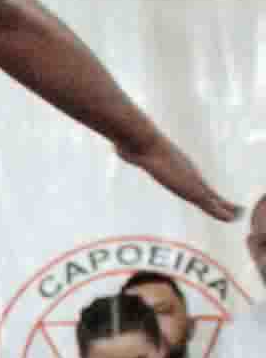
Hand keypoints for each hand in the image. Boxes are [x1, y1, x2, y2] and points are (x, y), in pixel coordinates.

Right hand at [116, 130, 238, 221]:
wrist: (142, 141)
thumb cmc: (135, 142)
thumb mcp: (132, 150)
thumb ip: (129, 151)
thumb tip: (119, 147)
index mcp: (176, 167)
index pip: (193, 182)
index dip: (204, 192)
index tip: (214, 198)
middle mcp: (187, 173)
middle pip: (207, 190)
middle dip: (220, 200)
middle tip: (236, 208)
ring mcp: (190, 180)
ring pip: (212, 198)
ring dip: (225, 207)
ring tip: (238, 215)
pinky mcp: (190, 187)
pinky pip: (210, 203)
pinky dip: (222, 211)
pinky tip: (232, 217)